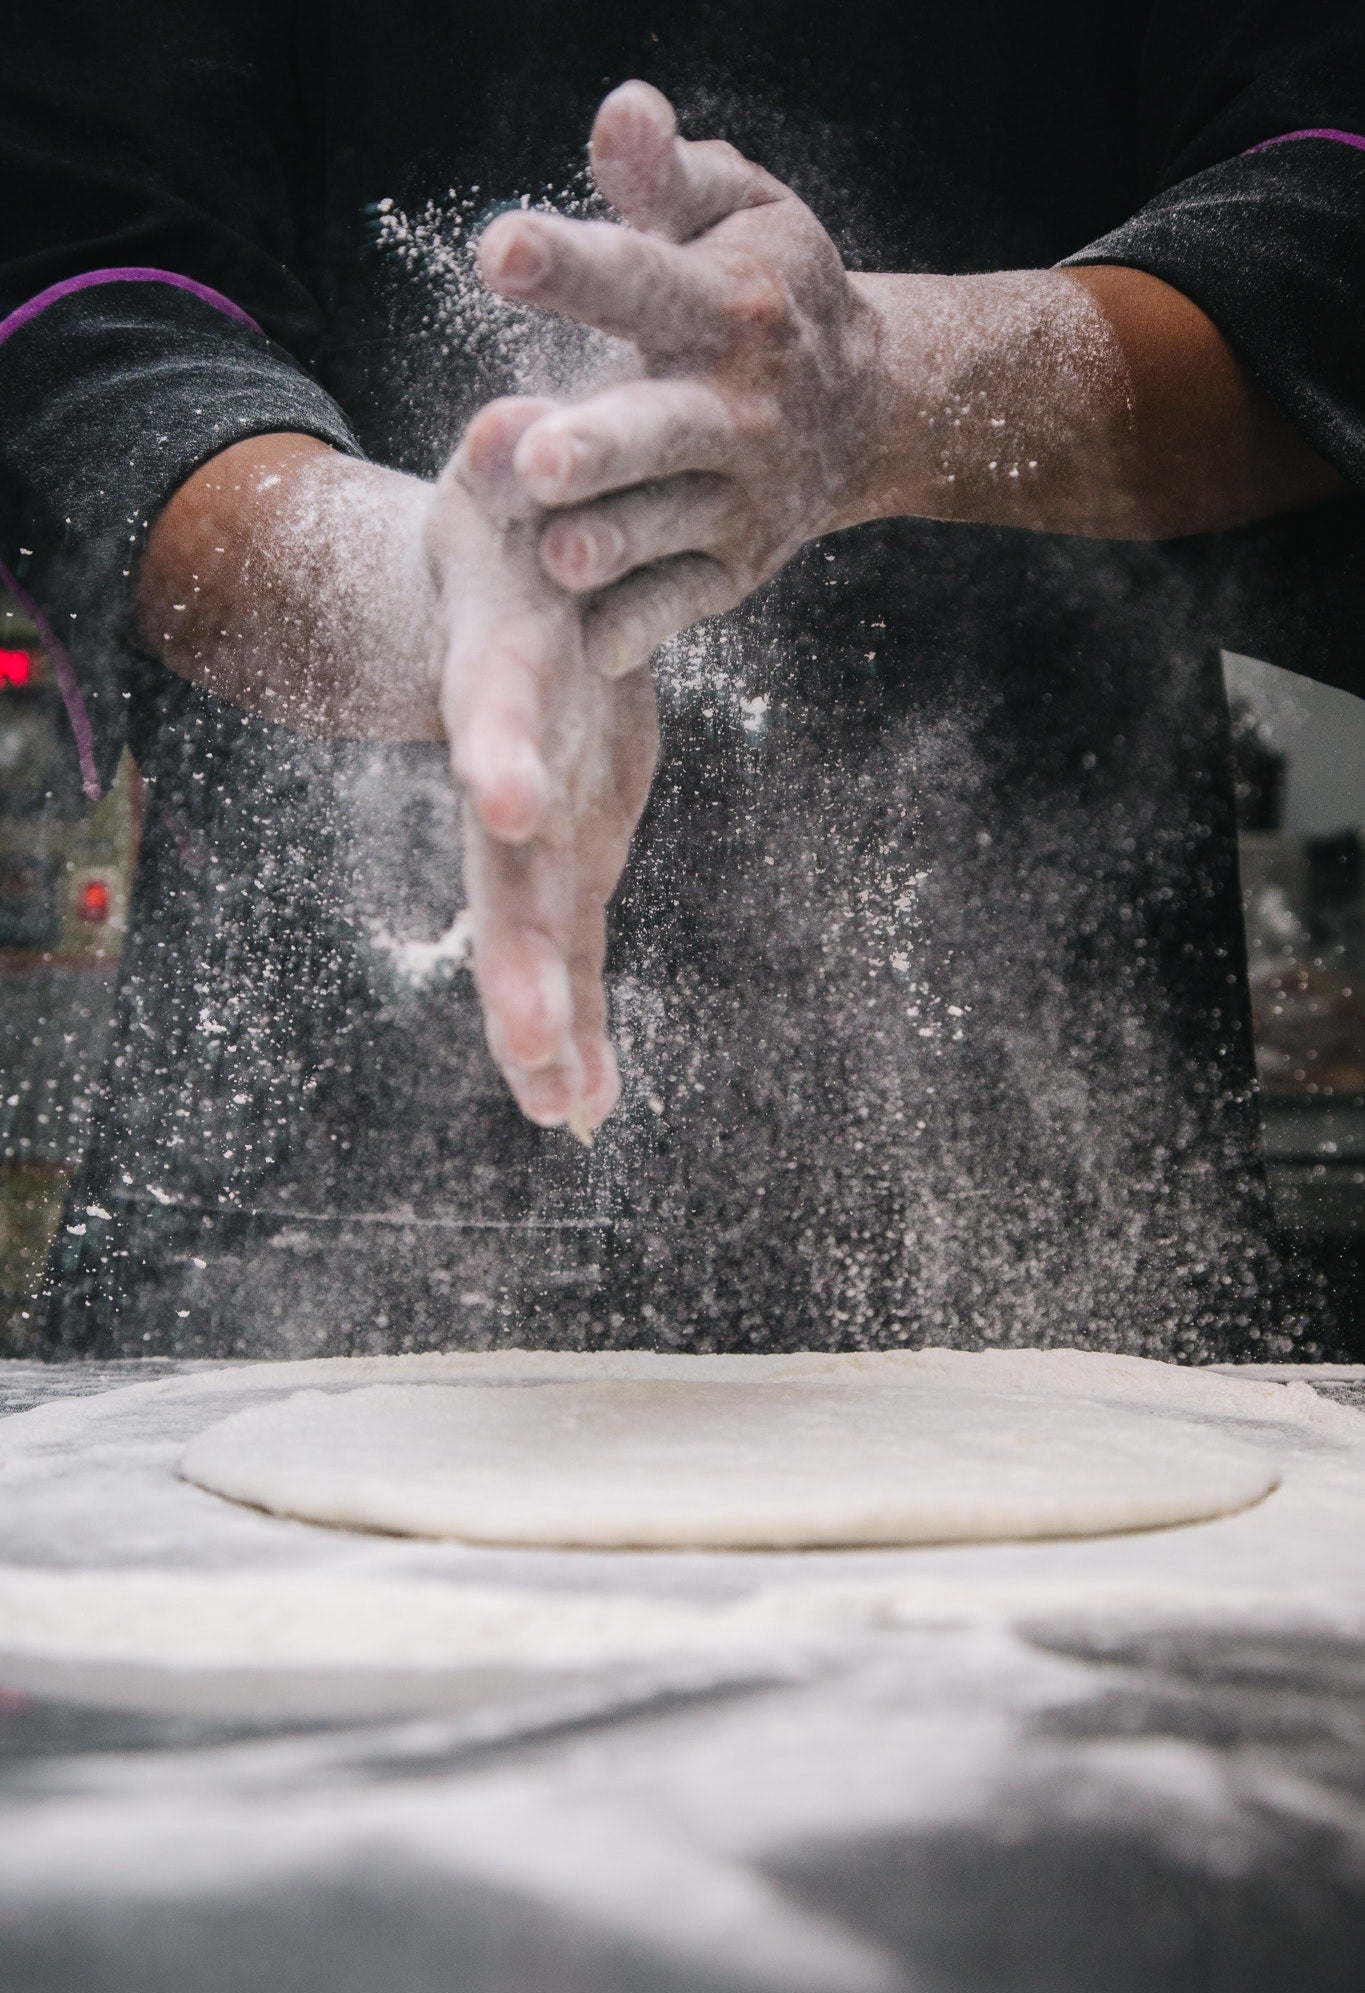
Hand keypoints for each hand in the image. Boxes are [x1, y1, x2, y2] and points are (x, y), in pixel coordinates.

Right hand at [428, 399, 657, 1138]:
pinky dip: (578, 1030)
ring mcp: (534, 831)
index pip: (500, 719)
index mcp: (505, 678)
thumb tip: (511, 421)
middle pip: (507, 877)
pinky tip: (587, 1110)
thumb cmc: (517, 534)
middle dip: (519, 964)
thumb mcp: (507, 490)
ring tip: (565, 1114)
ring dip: (547, 1030)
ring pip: (534, 942)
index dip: (503, 756)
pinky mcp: (564, 858)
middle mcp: (510, 772)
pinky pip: (571, 953)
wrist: (504, 595)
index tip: (514, 808)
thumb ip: (508, 463)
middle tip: (535, 1050)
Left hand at [473, 81, 883, 674]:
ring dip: (613, 542)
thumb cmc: (770, 290)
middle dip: (601, 443)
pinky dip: (642, 625)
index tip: (498, 251)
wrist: (873, 405)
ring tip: (556, 556)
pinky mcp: (736, 566)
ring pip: (667, 525)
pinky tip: (591, 647)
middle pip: (662, 427)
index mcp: (727, 306)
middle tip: (536, 458)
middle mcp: (741, 407)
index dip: (572, 265)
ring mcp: (741, 495)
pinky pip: (684, 601)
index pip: (641, 280)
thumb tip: (620, 110)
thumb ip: (666, 175)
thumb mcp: (736, 212)